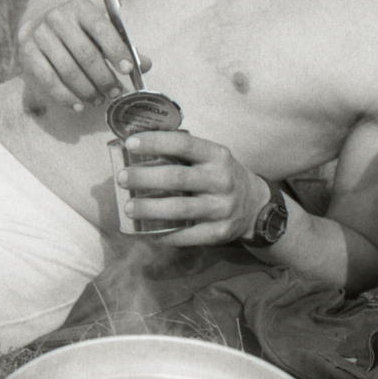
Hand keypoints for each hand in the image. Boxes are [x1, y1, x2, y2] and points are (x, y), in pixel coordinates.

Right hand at [18, 0, 151, 110]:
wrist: (40, 25)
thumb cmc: (79, 32)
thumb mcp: (100, 33)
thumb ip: (122, 47)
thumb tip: (145, 65)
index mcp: (80, 7)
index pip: (101, 28)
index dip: (117, 50)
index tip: (128, 70)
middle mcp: (57, 17)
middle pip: (86, 53)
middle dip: (104, 77)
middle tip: (115, 92)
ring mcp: (40, 34)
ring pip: (68, 69)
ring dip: (87, 89)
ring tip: (99, 99)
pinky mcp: (27, 52)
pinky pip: (49, 80)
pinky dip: (65, 96)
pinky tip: (78, 105)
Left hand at [114, 131, 271, 245]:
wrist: (255, 206)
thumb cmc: (220, 177)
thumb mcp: (211, 158)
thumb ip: (183, 154)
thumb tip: (138, 146)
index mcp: (217, 156)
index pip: (184, 145)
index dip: (156, 142)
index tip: (131, 143)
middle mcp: (221, 180)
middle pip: (177, 178)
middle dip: (145, 178)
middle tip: (122, 178)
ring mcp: (221, 208)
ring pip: (179, 209)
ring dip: (149, 208)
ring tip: (128, 207)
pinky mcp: (218, 232)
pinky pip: (186, 235)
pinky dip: (164, 234)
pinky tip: (146, 231)